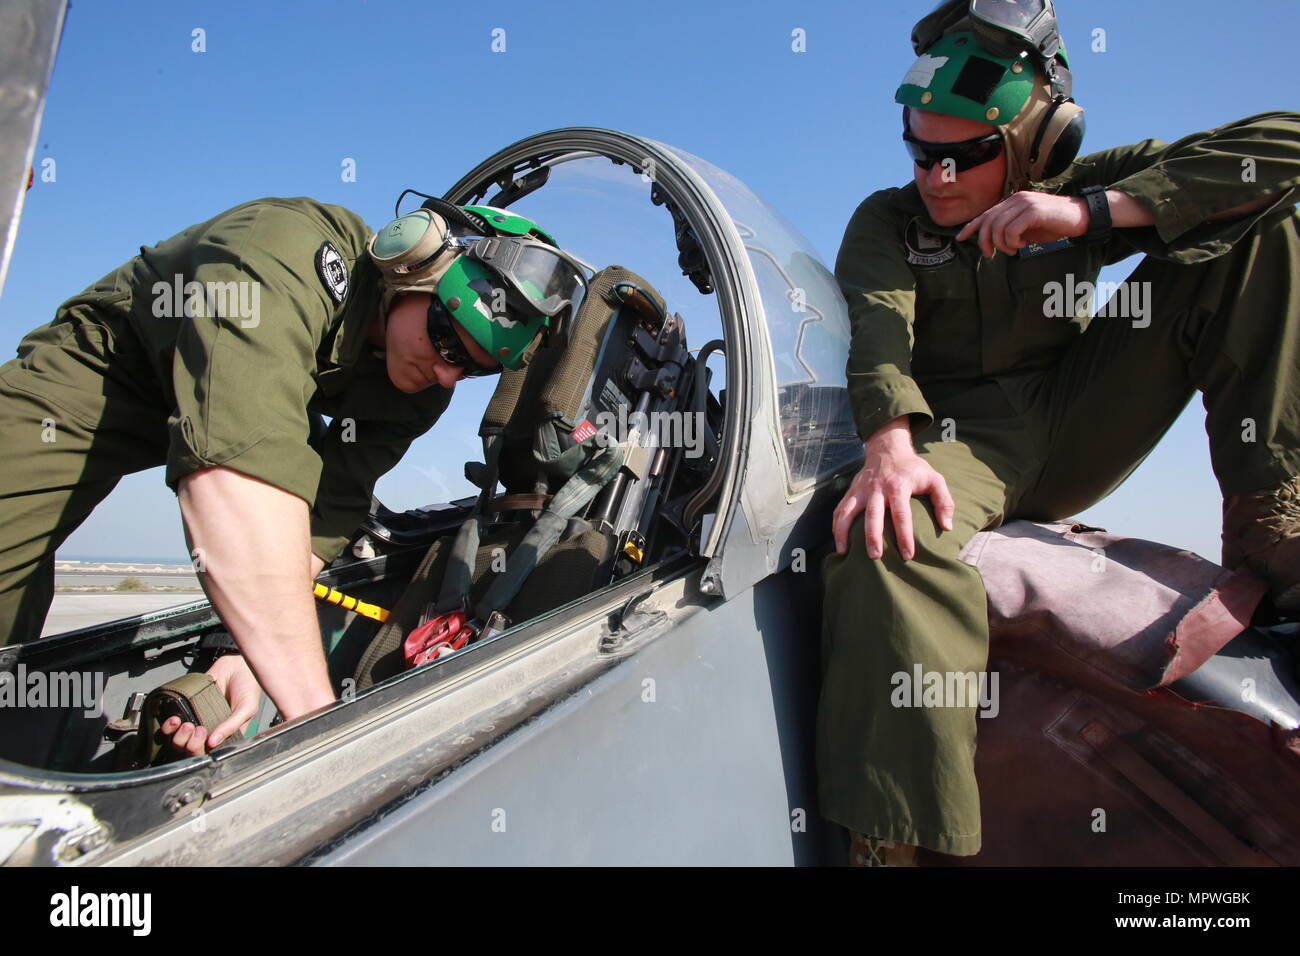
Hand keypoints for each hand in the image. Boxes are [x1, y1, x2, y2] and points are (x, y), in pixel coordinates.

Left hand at [161, 653, 261, 755]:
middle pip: (189, 750)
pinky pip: (171, 725)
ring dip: (177, 736)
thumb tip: (212, 743)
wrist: (236, 664)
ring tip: (184, 723)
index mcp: (225, 735)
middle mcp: (209, 731)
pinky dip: (168, 726)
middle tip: (196, 727)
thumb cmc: (248, 687)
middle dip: (188, 743)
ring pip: (178, 740)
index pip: (208, 753)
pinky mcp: (186, 709)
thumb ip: (231, 725)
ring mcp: (197, 720)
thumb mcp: (247, 708)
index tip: (204, 736)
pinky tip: (174, 719)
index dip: (201, 750)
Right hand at [833, 418, 954, 559]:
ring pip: (849, 511)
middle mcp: (878, 488)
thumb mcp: (934, 479)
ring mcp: (862, 489)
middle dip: (872, 536)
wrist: (888, 448)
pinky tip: (839, 542)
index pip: (901, 514)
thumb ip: (944, 502)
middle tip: (875, 556)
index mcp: (899, 486)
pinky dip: (836, 526)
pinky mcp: (851, 491)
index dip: (904, 536)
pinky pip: (840, 509)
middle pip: (873, 514)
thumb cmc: (913, 469)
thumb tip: (947, 527)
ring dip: (844, 531)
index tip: (908, 554)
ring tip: (844, 552)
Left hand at [956, 191, 1088, 257]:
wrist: (1081, 216)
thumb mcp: (1027, 227)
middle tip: (992, 255)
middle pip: (988, 222)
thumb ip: (1010, 230)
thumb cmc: (1054, 224)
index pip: (986, 214)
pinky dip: (1013, 242)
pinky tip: (1023, 245)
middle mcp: (1016, 199)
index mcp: (1013, 202)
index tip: (960, 238)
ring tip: (1014, 250)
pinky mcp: (1034, 212)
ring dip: (1002, 244)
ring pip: (997, 227)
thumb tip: (993, 243)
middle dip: (985, 242)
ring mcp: (1025, 204)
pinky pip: (1012, 230)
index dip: (971, 227)